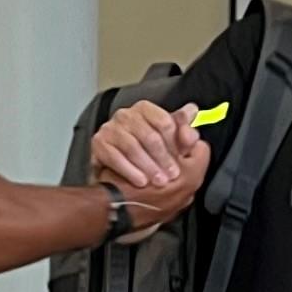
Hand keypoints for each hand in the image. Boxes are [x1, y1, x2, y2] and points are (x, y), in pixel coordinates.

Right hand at [91, 99, 207, 219]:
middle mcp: (126, 115)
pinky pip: (114, 157)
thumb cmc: (147, 156)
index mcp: (145, 110)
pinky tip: (141, 181)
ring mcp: (110, 128)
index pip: (164, 120)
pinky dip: (130, 171)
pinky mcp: (98, 143)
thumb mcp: (169, 142)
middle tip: (173, 175)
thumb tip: (193, 111)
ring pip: (132, 146)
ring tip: (159, 181)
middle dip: (163, 158)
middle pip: (149, 135)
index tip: (183, 157)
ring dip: (148, 166)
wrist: (118, 179)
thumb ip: (182, 127)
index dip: (175, 142)